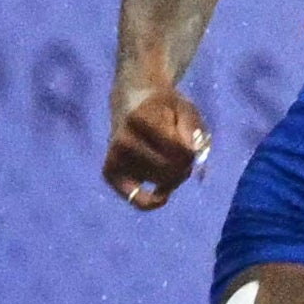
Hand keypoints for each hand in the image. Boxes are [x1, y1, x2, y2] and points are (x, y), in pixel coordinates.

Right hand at [104, 88, 209, 209]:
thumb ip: (192, 129)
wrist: (131, 101)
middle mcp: (123, 138)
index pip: (181, 151)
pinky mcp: (110, 172)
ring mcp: (115, 156)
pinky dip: (151, 202)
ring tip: (169, 159)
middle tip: (182, 152)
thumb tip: (191, 154)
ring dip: (174, 176)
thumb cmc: (164, 108)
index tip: (191, 140)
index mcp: (141, 118)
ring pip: (161, 182)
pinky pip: (135, 199)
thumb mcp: (184, 109)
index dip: (193, 150)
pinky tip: (162, 197)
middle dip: (185, 165)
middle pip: (172, 170)